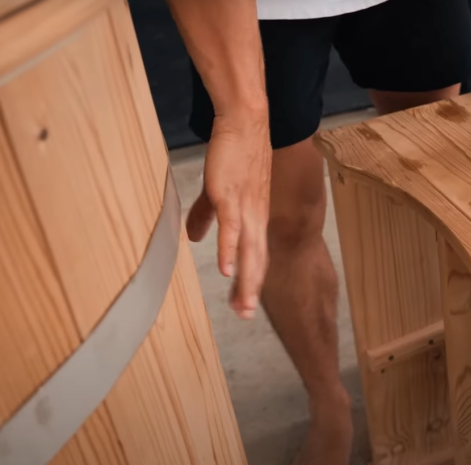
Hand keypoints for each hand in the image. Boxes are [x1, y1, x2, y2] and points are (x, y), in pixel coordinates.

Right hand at [186, 112, 271, 319]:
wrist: (244, 124)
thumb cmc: (235, 156)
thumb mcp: (218, 193)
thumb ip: (206, 216)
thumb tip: (195, 238)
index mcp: (255, 217)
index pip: (255, 256)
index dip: (251, 281)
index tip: (244, 305)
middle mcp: (256, 217)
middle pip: (256, 261)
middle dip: (250, 290)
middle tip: (245, 315)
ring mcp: (246, 208)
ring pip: (248, 251)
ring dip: (246, 279)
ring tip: (242, 304)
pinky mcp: (232, 196)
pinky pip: (232, 228)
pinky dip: (229, 250)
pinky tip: (226, 269)